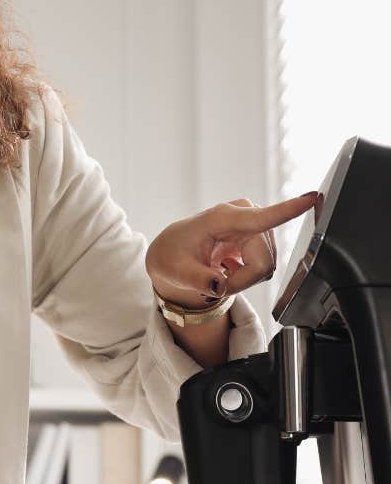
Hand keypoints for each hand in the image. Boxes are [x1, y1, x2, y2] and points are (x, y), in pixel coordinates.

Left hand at [145, 193, 318, 308]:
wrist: (173, 252)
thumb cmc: (172, 255)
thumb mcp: (175, 271)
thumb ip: (197, 280)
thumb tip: (219, 285)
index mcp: (222, 218)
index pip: (260, 217)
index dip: (288, 210)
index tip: (311, 197)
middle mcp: (243, 217)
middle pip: (264, 262)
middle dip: (242, 281)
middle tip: (216, 284)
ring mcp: (254, 225)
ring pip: (266, 266)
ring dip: (244, 279)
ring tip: (220, 273)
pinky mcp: (259, 236)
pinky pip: (264, 266)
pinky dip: (247, 276)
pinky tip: (229, 268)